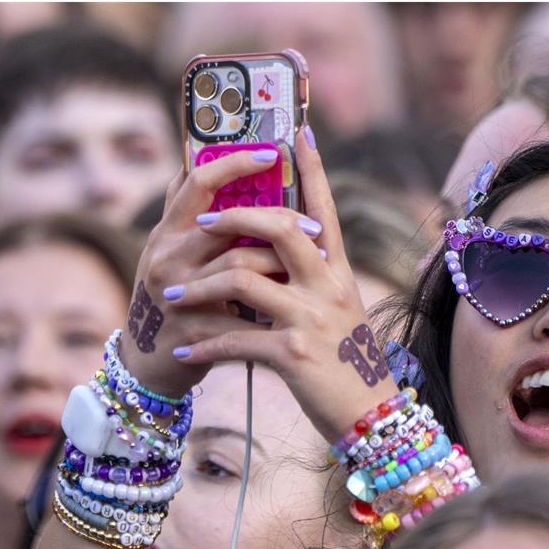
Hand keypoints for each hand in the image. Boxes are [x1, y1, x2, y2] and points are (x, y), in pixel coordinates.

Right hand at [120, 148, 301, 397]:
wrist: (150, 364)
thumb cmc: (177, 295)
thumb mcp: (175, 251)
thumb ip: (192, 212)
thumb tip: (205, 156)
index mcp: (168, 230)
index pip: (199, 181)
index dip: (234, 162)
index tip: (272, 152)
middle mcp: (167, 256)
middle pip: (229, 225)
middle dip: (278, 224)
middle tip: (313, 228)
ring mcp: (176, 294)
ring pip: (239, 268)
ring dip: (280, 268)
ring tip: (311, 268)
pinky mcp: (190, 330)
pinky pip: (240, 317)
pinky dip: (270, 314)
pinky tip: (295, 311)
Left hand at [165, 129, 398, 438]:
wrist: (372, 417)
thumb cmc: (351, 365)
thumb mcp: (342, 313)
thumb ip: (315, 281)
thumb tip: (283, 255)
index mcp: (339, 273)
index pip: (325, 209)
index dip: (312, 169)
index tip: (297, 131)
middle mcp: (328, 287)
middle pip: (281, 227)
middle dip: (234, 218)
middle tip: (201, 225)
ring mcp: (311, 319)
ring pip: (243, 280)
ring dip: (201, 288)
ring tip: (177, 297)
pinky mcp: (293, 354)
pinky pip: (235, 338)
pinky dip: (204, 344)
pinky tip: (185, 350)